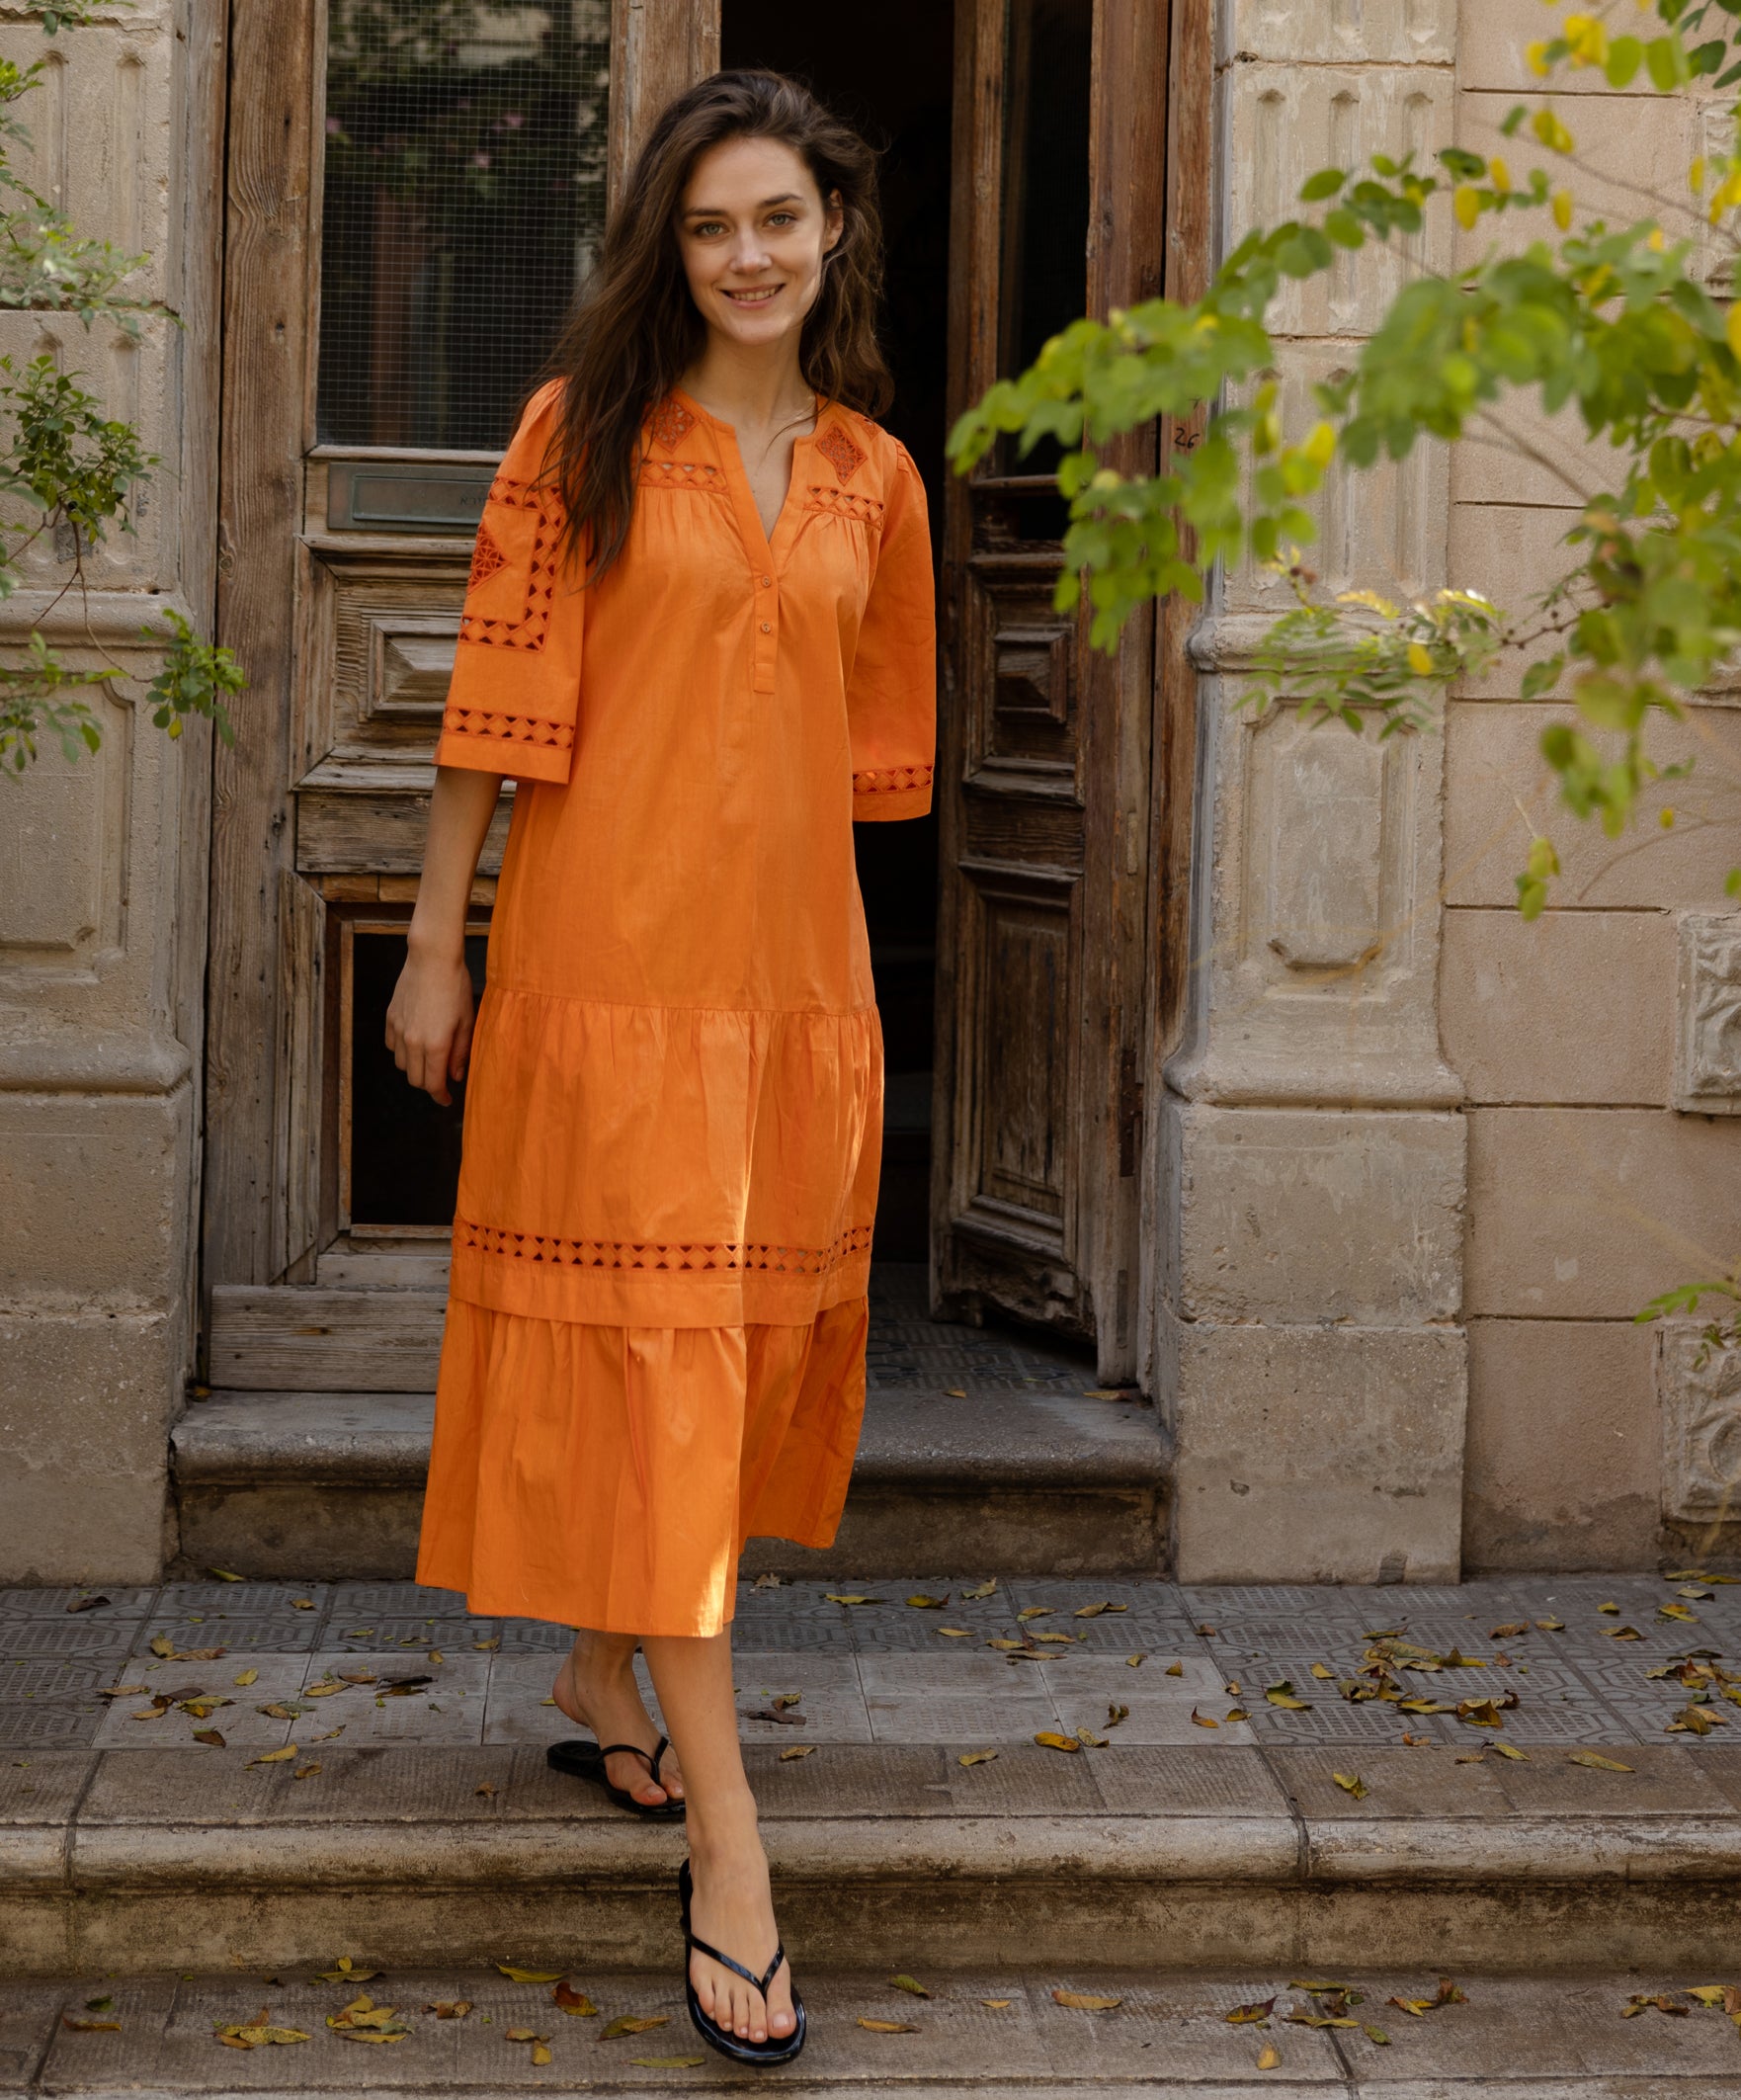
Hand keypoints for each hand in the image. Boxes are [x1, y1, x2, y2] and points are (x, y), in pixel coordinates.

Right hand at [384, 943, 475, 1106]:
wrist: (432, 959)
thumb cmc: (456, 987)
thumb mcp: (467, 1022)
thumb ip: (460, 1052)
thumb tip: (456, 1076)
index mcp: (435, 1045)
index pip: (433, 1085)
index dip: (440, 1097)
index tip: (447, 1100)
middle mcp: (413, 1042)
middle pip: (416, 1080)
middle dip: (429, 1084)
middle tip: (442, 1078)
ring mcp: (399, 1030)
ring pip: (402, 1065)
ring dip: (415, 1068)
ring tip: (430, 1057)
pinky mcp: (390, 1018)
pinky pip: (392, 1046)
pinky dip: (402, 1051)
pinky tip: (415, 1042)